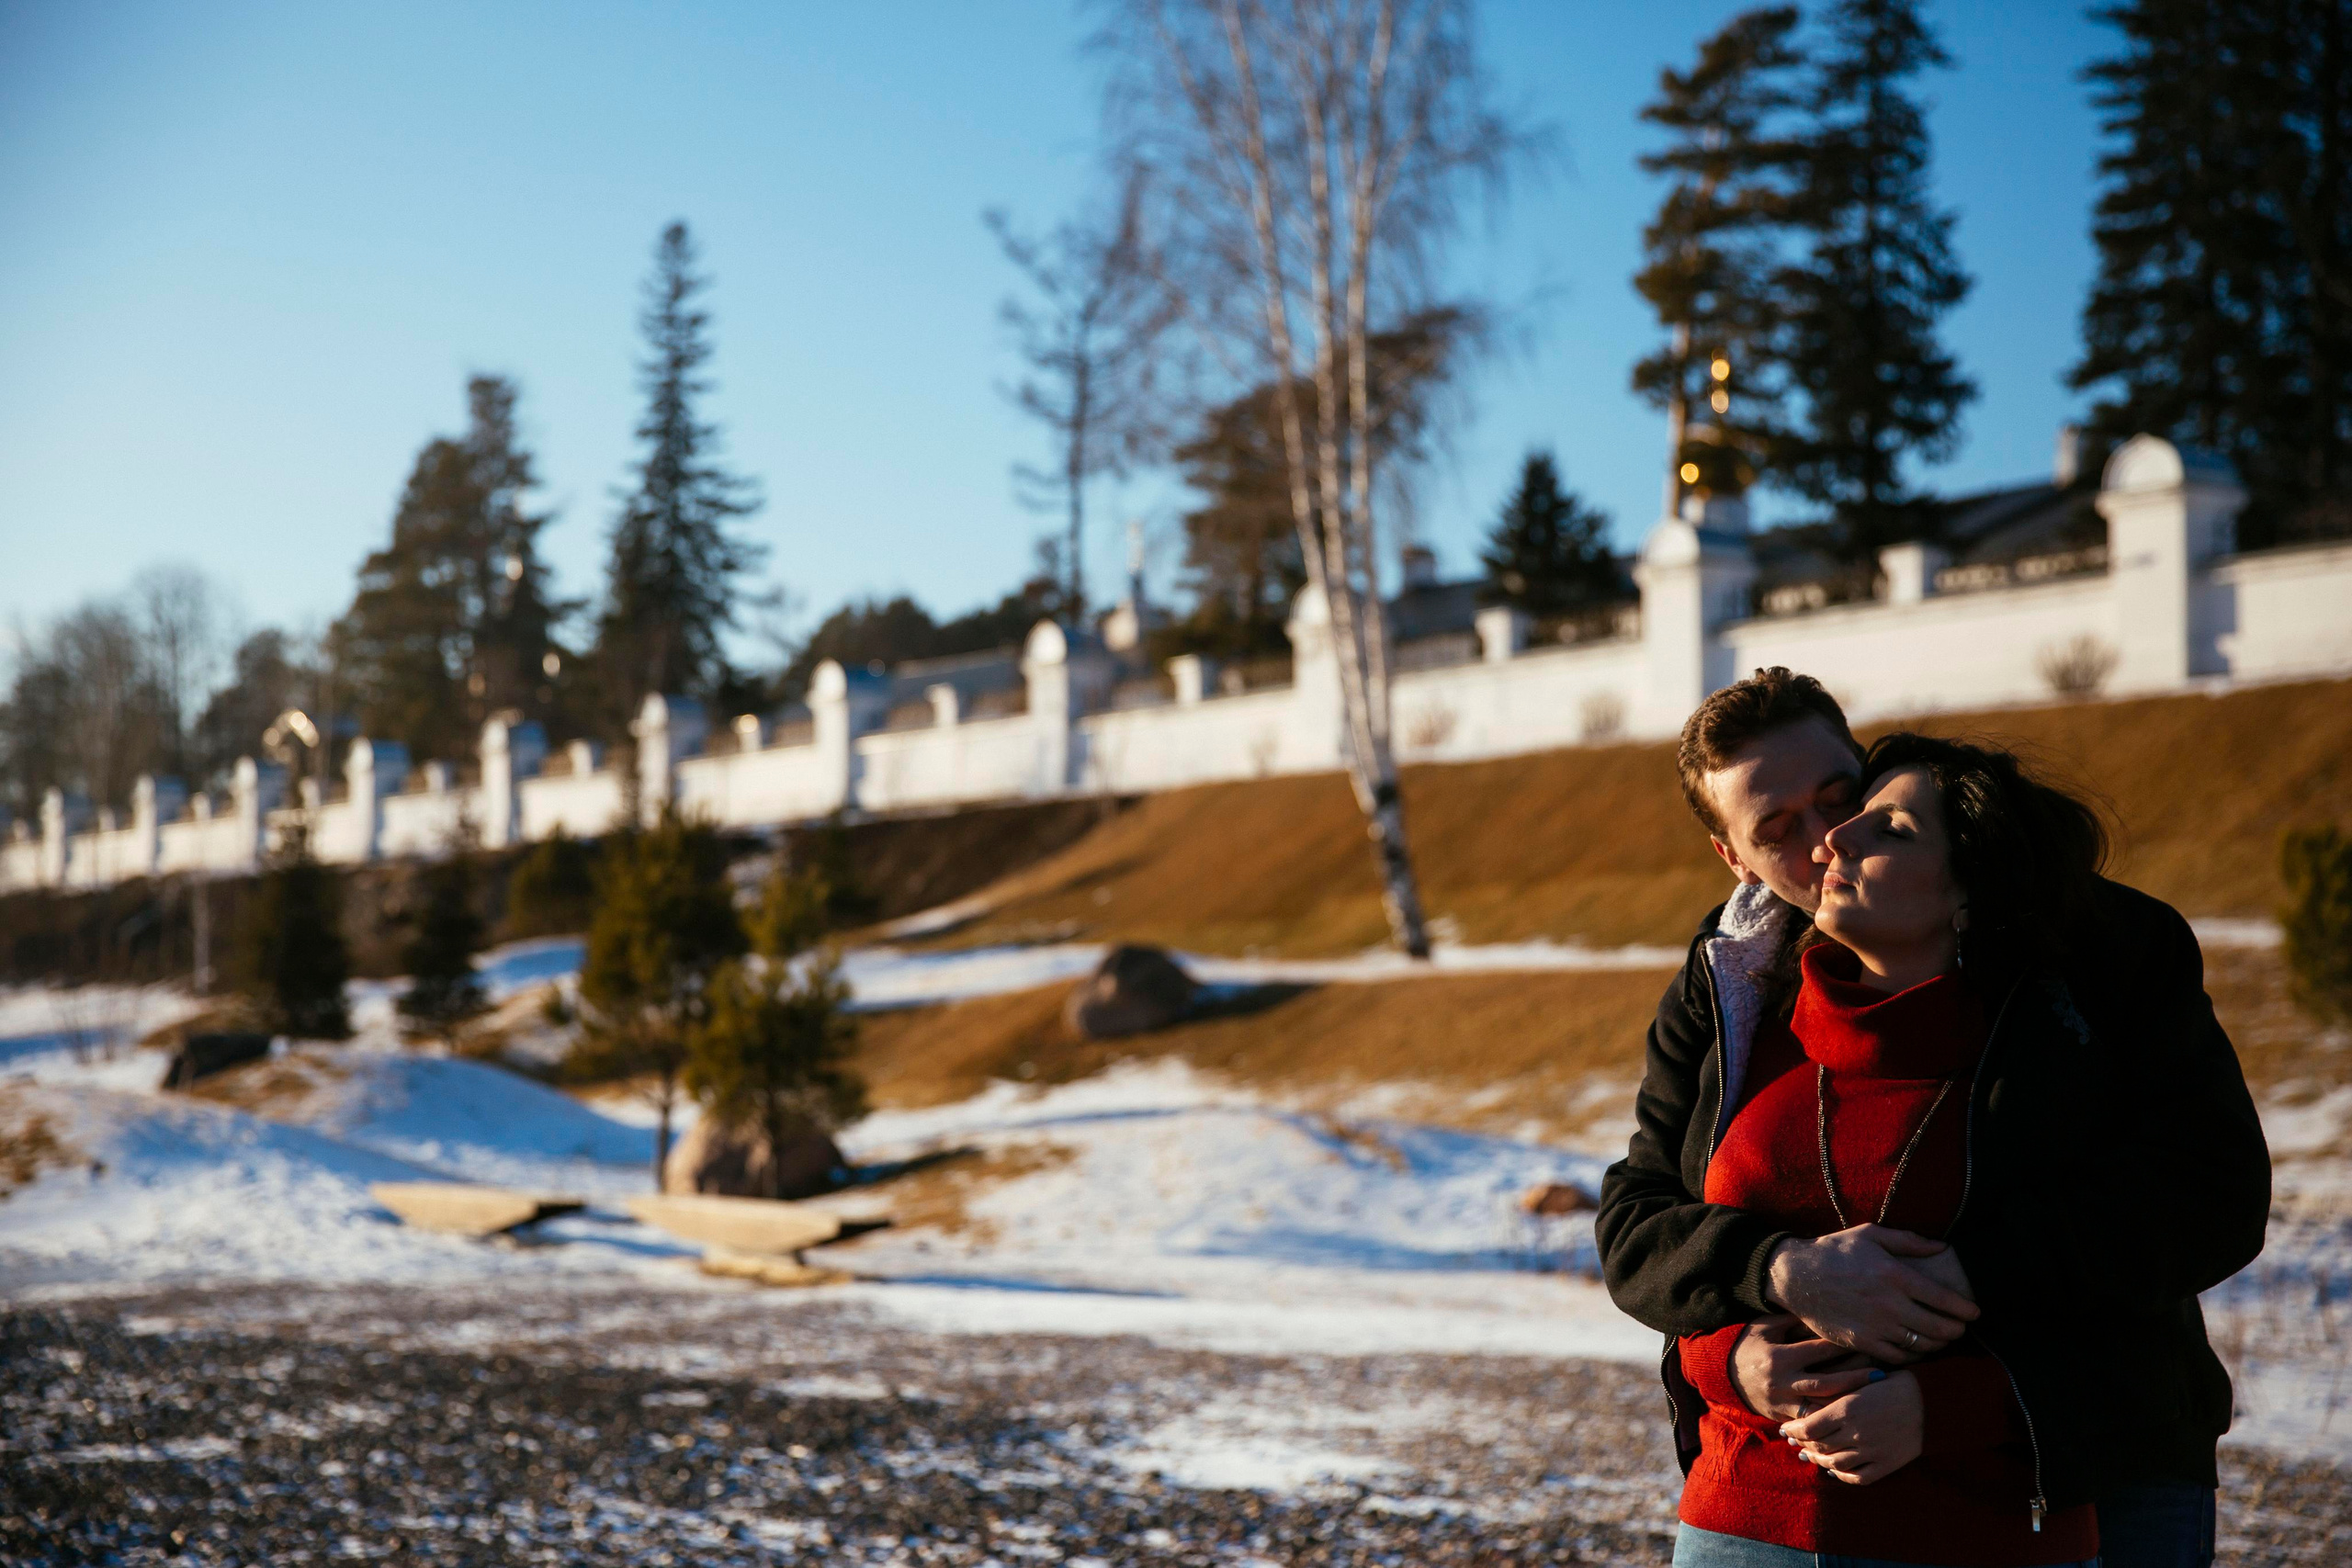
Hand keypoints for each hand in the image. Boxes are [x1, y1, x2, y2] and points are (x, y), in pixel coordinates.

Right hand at [1729, 1315, 1879, 1420]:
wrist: (1721, 1374)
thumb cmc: (1750, 1344)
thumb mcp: (1765, 1327)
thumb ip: (1793, 1320)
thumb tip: (1826, 1310)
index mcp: (1780, 1356)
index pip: (1819, 1350)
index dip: (1847, 1346)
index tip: (1872, 1342)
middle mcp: (1783, 1382)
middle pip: (1828, 1382)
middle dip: (1856, 1379)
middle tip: (1883, 1374)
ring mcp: (1783, 1403)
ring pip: (1822, 1407)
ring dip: (1849, 1402)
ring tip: (1874, 1398)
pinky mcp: (1783, 1416)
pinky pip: (1812, 1422)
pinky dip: (1832, 1419)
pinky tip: (1853, 1417)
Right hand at [1765, 1225, 1979, 1363]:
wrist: (1796, 1276)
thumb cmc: (1835, 1250)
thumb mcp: (1871, 1234)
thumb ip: (1910, 1241)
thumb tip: (1943, 1247)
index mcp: (1895, 1275)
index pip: (1944, 1299)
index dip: (1965, 1309)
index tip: (1974, 1312)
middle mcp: (1889, 1304)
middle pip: (1938, 1328)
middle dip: (1956, 1330)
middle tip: (1961, 1328)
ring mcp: (1875, 1326)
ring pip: (1921, 1345)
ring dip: (1938, 1344)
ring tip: (1942, 1339)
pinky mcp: (1861, 1342)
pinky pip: (1897, 1357)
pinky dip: (1912, 1355)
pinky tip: (1915, 1347)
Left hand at [1780, 1369, 1923, 1484]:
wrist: (1930, 1401)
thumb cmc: (1891, 1385)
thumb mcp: (1858, 1383)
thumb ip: (1834, 1394)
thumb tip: (1808, 1405)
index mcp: (1846, 1409)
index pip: (1808, 1428)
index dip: (1794, 1432)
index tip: (1787, 1430)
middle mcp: (1856, 1433)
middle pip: (1819, 1447)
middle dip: (1804, 1446)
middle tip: (1796, 1444)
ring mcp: (1872, 1451)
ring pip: (1835, 1464)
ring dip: (1819, 1461)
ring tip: (1812, 1457)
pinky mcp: (1887, 1464)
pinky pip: (1858, 1477)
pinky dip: (1843, 1475)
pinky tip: (1835, 1470)